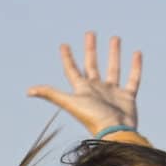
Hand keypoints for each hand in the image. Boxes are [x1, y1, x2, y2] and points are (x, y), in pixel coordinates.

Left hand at [26, 31, 142, 135]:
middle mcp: (96, 89)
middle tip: (90, 33)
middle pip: (92, 65)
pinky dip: (136, 67)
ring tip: (114, 38)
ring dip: (113, 53)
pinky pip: (133, 79)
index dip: (67, 58)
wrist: (116, 132)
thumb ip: (51, 94)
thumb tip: (28, 91)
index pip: (72, 70)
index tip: (63, 45)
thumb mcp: (70, 102)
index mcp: (82, 89)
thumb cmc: (92, 118)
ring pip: (113, 69)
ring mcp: (112, 93)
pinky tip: (137, 53)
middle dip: (90, 49)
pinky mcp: (128, 97)